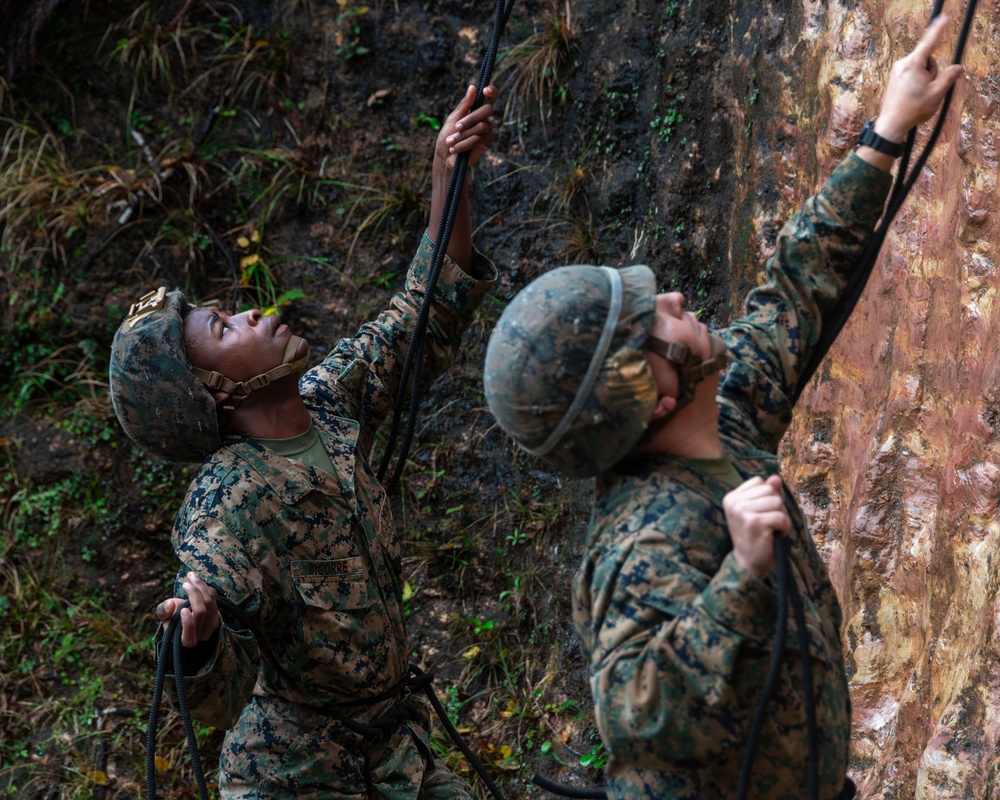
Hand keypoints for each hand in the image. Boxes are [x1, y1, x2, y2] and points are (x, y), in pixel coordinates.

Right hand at [155, 572, 220, 647]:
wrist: (188, 621)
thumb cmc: (173, 620)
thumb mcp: (164, 617)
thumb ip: (163, 612)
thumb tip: (170, 604)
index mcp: (186, 641)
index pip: (189, 636)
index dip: (188, 624)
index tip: (183, 610)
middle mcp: (202, 635)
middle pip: (201, 612)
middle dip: (194, 595)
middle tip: (185, 584)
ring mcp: (212, 625)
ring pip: (209, 602)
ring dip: (200, 586)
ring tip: (190, 576)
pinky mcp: (217, 615)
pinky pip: (213, 598)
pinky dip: (204, 587)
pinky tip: (196, 580)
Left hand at [435, 84, 499, 169]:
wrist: (445, 156)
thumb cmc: (448, 135)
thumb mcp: (453, 118)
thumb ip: (464, 104)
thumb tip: (473, 87)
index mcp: (476, 108)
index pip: (489, 96)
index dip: (492, 91)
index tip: (485, 90)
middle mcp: (484, 117)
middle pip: (488, 110)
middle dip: (470, 119)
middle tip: (457, 126)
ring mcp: (487, 129)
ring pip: (481, 126)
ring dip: (463, 134)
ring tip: (451, 141)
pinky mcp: (486, 142)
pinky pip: (478, 139)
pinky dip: (464, 143)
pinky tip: (455, 149)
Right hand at [723, 475, 790, 579]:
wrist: (748, 563)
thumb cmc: (754, 536)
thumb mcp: (756, 511)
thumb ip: (766, 493)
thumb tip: (776, 478)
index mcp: (731, 497)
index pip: (759, 482)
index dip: (767, 497)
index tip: (761, 513)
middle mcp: (734, 502)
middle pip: (770, 491)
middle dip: (777, 506)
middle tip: (769, 523)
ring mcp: (743, 511)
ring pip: (777, 502)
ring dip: (782, 517)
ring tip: (773, 529)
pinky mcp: (755, 522)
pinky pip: (781, 516)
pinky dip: (785, 527)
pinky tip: (777, 534)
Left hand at [874, 15, 964, 142]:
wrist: (891, 124)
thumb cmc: (913, 109)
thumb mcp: (937, 93)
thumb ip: (949, 77)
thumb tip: (958, 68)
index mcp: (913, 64)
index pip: (930, 42)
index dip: (939, 30)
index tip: (944, 18)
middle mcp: (902, 64)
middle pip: (927, 59)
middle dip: (932, 71)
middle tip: (927, 89)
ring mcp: (896, 71)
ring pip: (920, 68)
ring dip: (924, 78)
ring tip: (918, 94)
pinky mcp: (894, 78)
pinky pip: (912, 74)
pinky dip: (916, 82)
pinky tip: (913, 96)